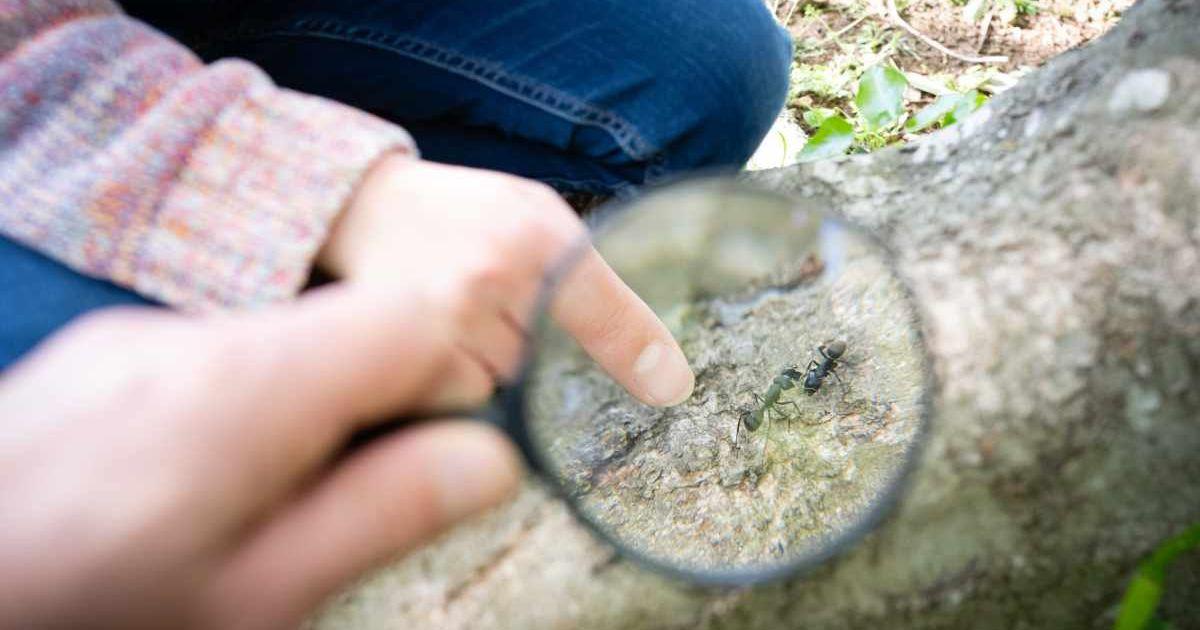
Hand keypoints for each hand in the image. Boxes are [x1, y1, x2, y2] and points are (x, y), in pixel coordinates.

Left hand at [0, 287, 520, 629]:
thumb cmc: (81, 614)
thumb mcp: (253, 598)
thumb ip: (378, 516)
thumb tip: (489, 457)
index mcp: (245, 388)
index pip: (415, 318)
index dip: (458, 376)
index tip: (445, 449)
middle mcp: (188, 338)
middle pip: (349, 329)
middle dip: (379, 406)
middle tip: (341, 506)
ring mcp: (133, 341)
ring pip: (282, 347)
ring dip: (306, 415)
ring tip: (251, 513)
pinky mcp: (99, 359)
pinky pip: (211, 362)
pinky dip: (239, 413)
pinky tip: (189, 489)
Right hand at [318, 157, 693, 407]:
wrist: (361, 203)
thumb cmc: (460, 211)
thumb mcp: (532, 214)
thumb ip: (584, 271)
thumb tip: (650, 355)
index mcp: (536, 232)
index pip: (602, 307)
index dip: (636, 349)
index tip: (671, 387)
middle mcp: (496, 274)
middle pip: (542, 362)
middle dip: (524, 347)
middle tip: (486, 303)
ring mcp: (447, 315)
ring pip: (498, 383)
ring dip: (484, 364)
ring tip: (455, 315)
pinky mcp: (404, 349)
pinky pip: (454, 395)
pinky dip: (449, 379)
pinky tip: (430, 337)